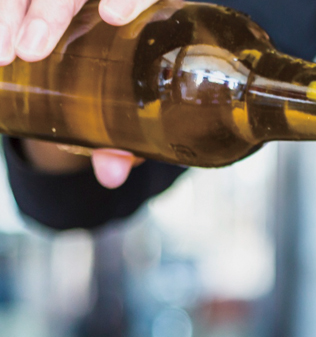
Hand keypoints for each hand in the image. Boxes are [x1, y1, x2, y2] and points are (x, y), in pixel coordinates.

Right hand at [0, 0, 157, 185]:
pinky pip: (7, 1)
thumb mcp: (121, 109)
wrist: (77, 63)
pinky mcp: (23, 4)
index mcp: (136, 9)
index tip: (113, 17)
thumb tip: (111, 174)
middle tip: (31, 49)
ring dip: (9, 13)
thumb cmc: (115, 83)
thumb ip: (121, 139)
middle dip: (50, 11)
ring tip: (2, 54)